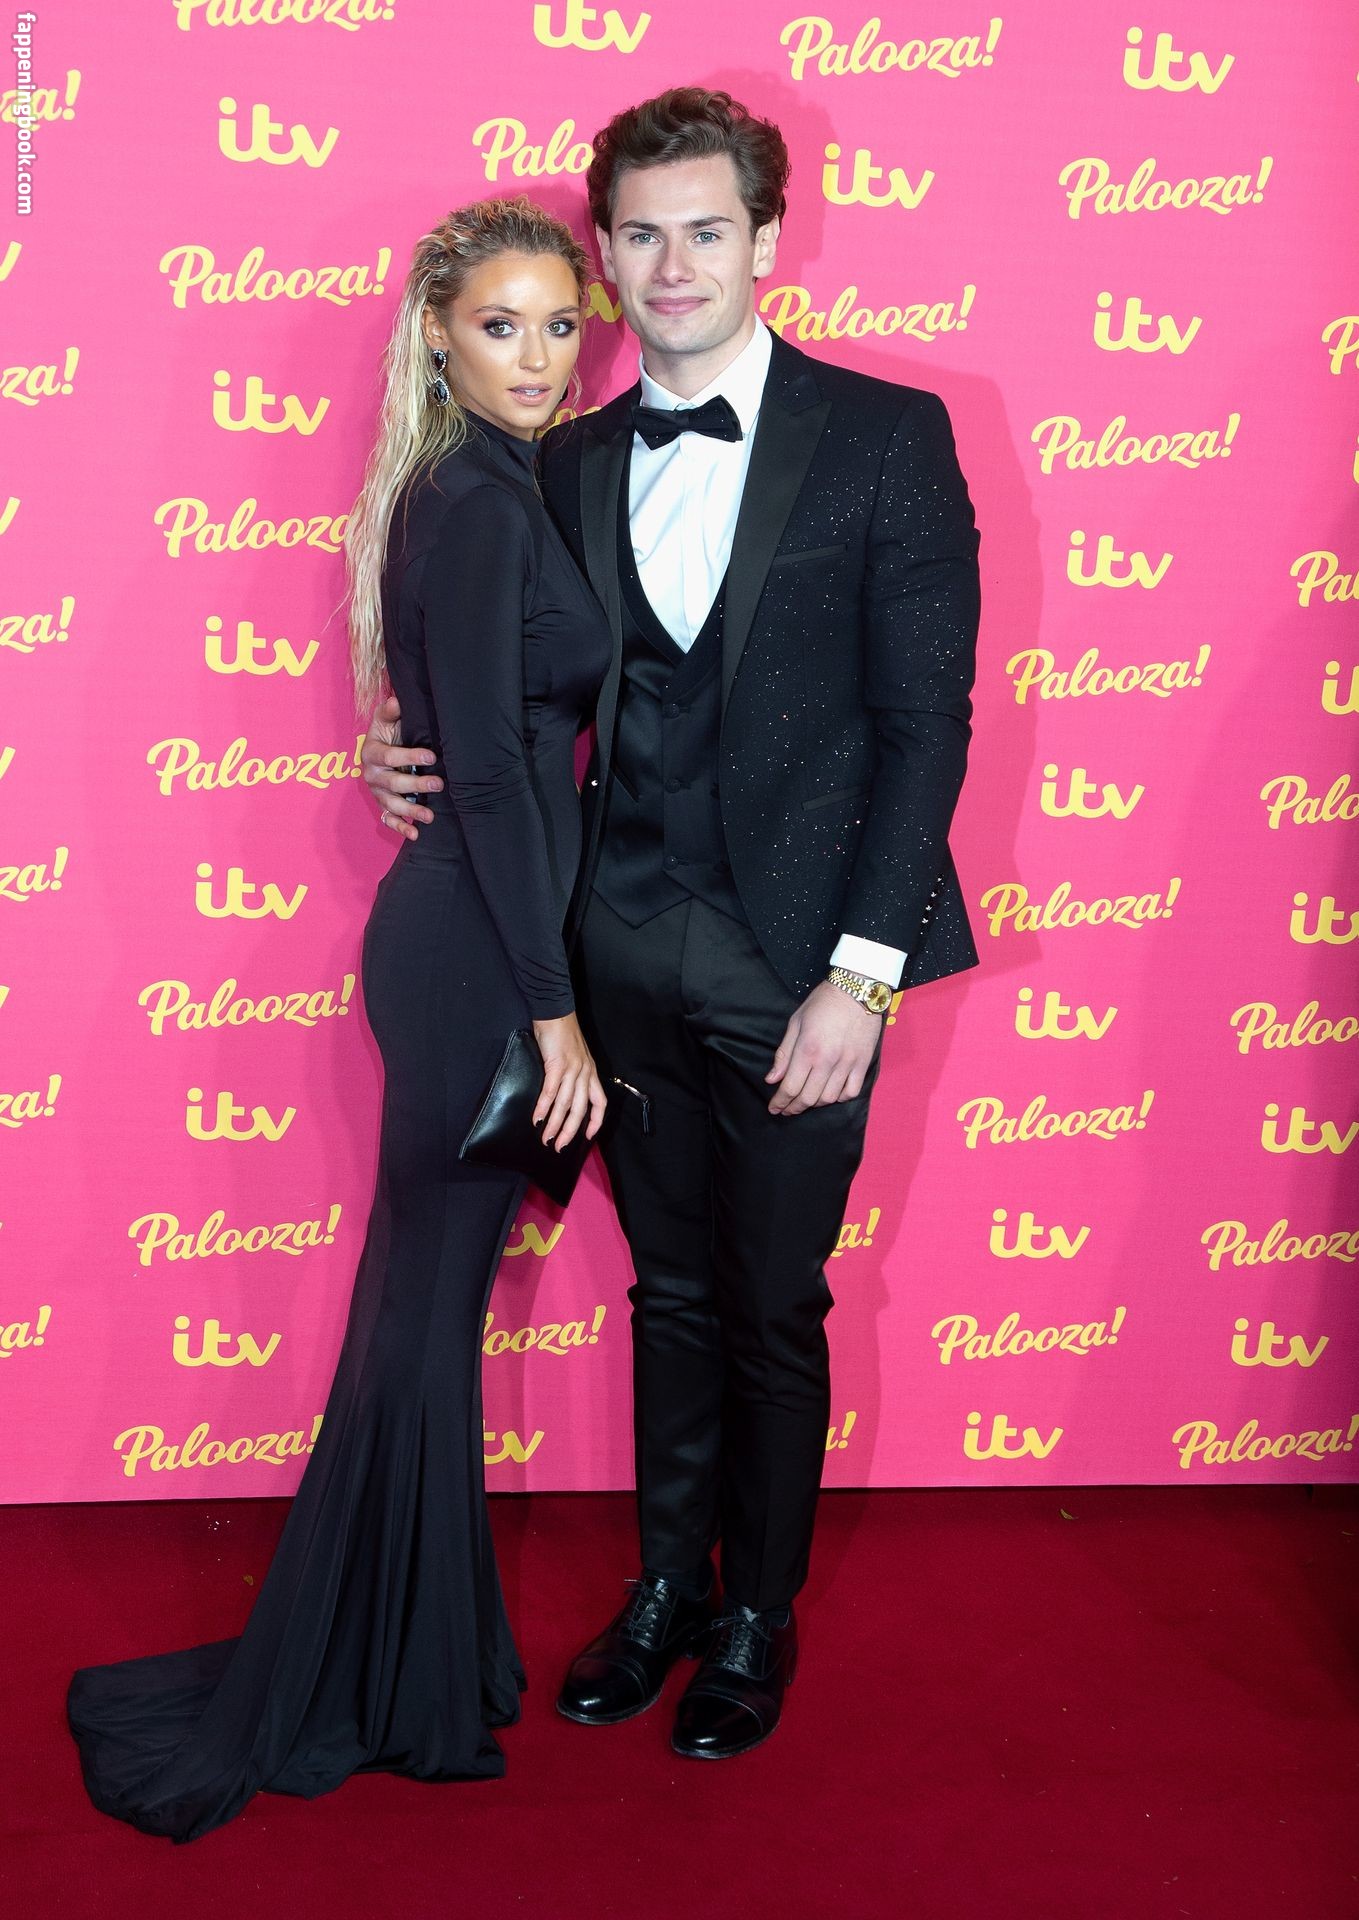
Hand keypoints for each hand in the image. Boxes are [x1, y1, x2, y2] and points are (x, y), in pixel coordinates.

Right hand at [361, 694, 443, 841]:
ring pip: (392, 805)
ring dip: (411, 812)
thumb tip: (396, 701)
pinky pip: (389, 819)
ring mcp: (377, 792)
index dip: (410, 757)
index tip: (431, 757)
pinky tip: (415, 835)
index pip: (391, 757)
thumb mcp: (385, 719)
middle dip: (416, 785)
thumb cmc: (386, 732)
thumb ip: (390, 711)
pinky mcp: (383, 805)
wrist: (378, 748)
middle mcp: (372, 775)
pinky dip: (400, 828)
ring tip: (430, 816)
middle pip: (394, 784)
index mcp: (372, 753)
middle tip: (438, 784)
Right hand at [532, 1013, 607, 1151]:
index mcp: (591, 1073)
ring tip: (545, 1138)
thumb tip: (560, 1096)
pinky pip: (551, 1092)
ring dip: (554, 1124)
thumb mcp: (574, 1057)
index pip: (600, 1103)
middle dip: (570, 1131)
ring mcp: (573, 1070)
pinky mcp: (558, 1065)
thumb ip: (571, 1075)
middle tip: (558, 1146)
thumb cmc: (561, 1034)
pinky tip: (536, 1118)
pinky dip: (543, 1107)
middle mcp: (585, 1074)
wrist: (555, 1012)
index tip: (588, 1137)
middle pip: (580, 1110)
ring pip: (565, 1105)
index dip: (595, 1122)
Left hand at [765, 980, 882, 1115]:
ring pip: (829, 1098)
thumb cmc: (823, 1003)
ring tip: (807, 1100)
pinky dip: (839, 1097)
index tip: (774, 1108)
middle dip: (794, 1107)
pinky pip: (851, 1091)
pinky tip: (831, 1093)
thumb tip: (772, 1079)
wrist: (857, 990)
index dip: (780, 1102)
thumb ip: (784, 1053)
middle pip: (808, 1098)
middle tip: (787, 1109)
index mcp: (807, 1049)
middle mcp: (827, 1060)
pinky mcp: (863, 1063)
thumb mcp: (796, 1022)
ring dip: (815, 1103)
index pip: (790, 1087)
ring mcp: (847, 1063)